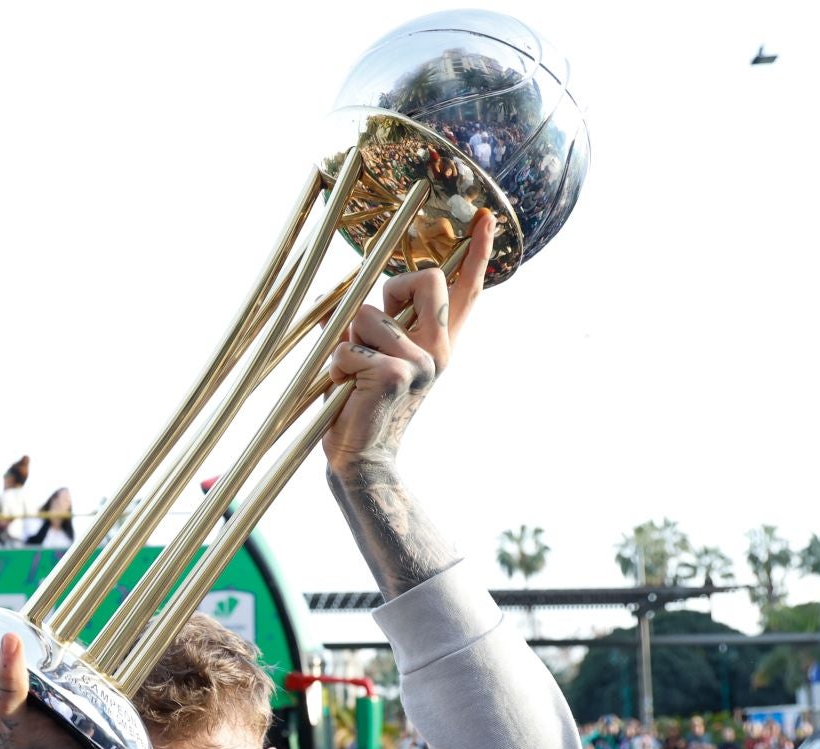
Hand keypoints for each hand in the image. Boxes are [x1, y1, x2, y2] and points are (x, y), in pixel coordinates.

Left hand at [319, 208, 493, 477]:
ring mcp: (421, 362)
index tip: (486, 218)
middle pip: (426, 279)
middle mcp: (439, 350)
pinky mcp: (393, 373)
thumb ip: (379, 326)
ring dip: (346, 343)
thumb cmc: (360, 405)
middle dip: (391, 289)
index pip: (465, 293)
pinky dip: (333, 368)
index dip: (477, 254)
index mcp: (438, 344)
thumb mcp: (375, 357)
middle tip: (372, 328)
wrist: (360, 458)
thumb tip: (360, 302)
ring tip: (352, 377)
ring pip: (367, 316)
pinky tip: (345, 393)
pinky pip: (344, 347)